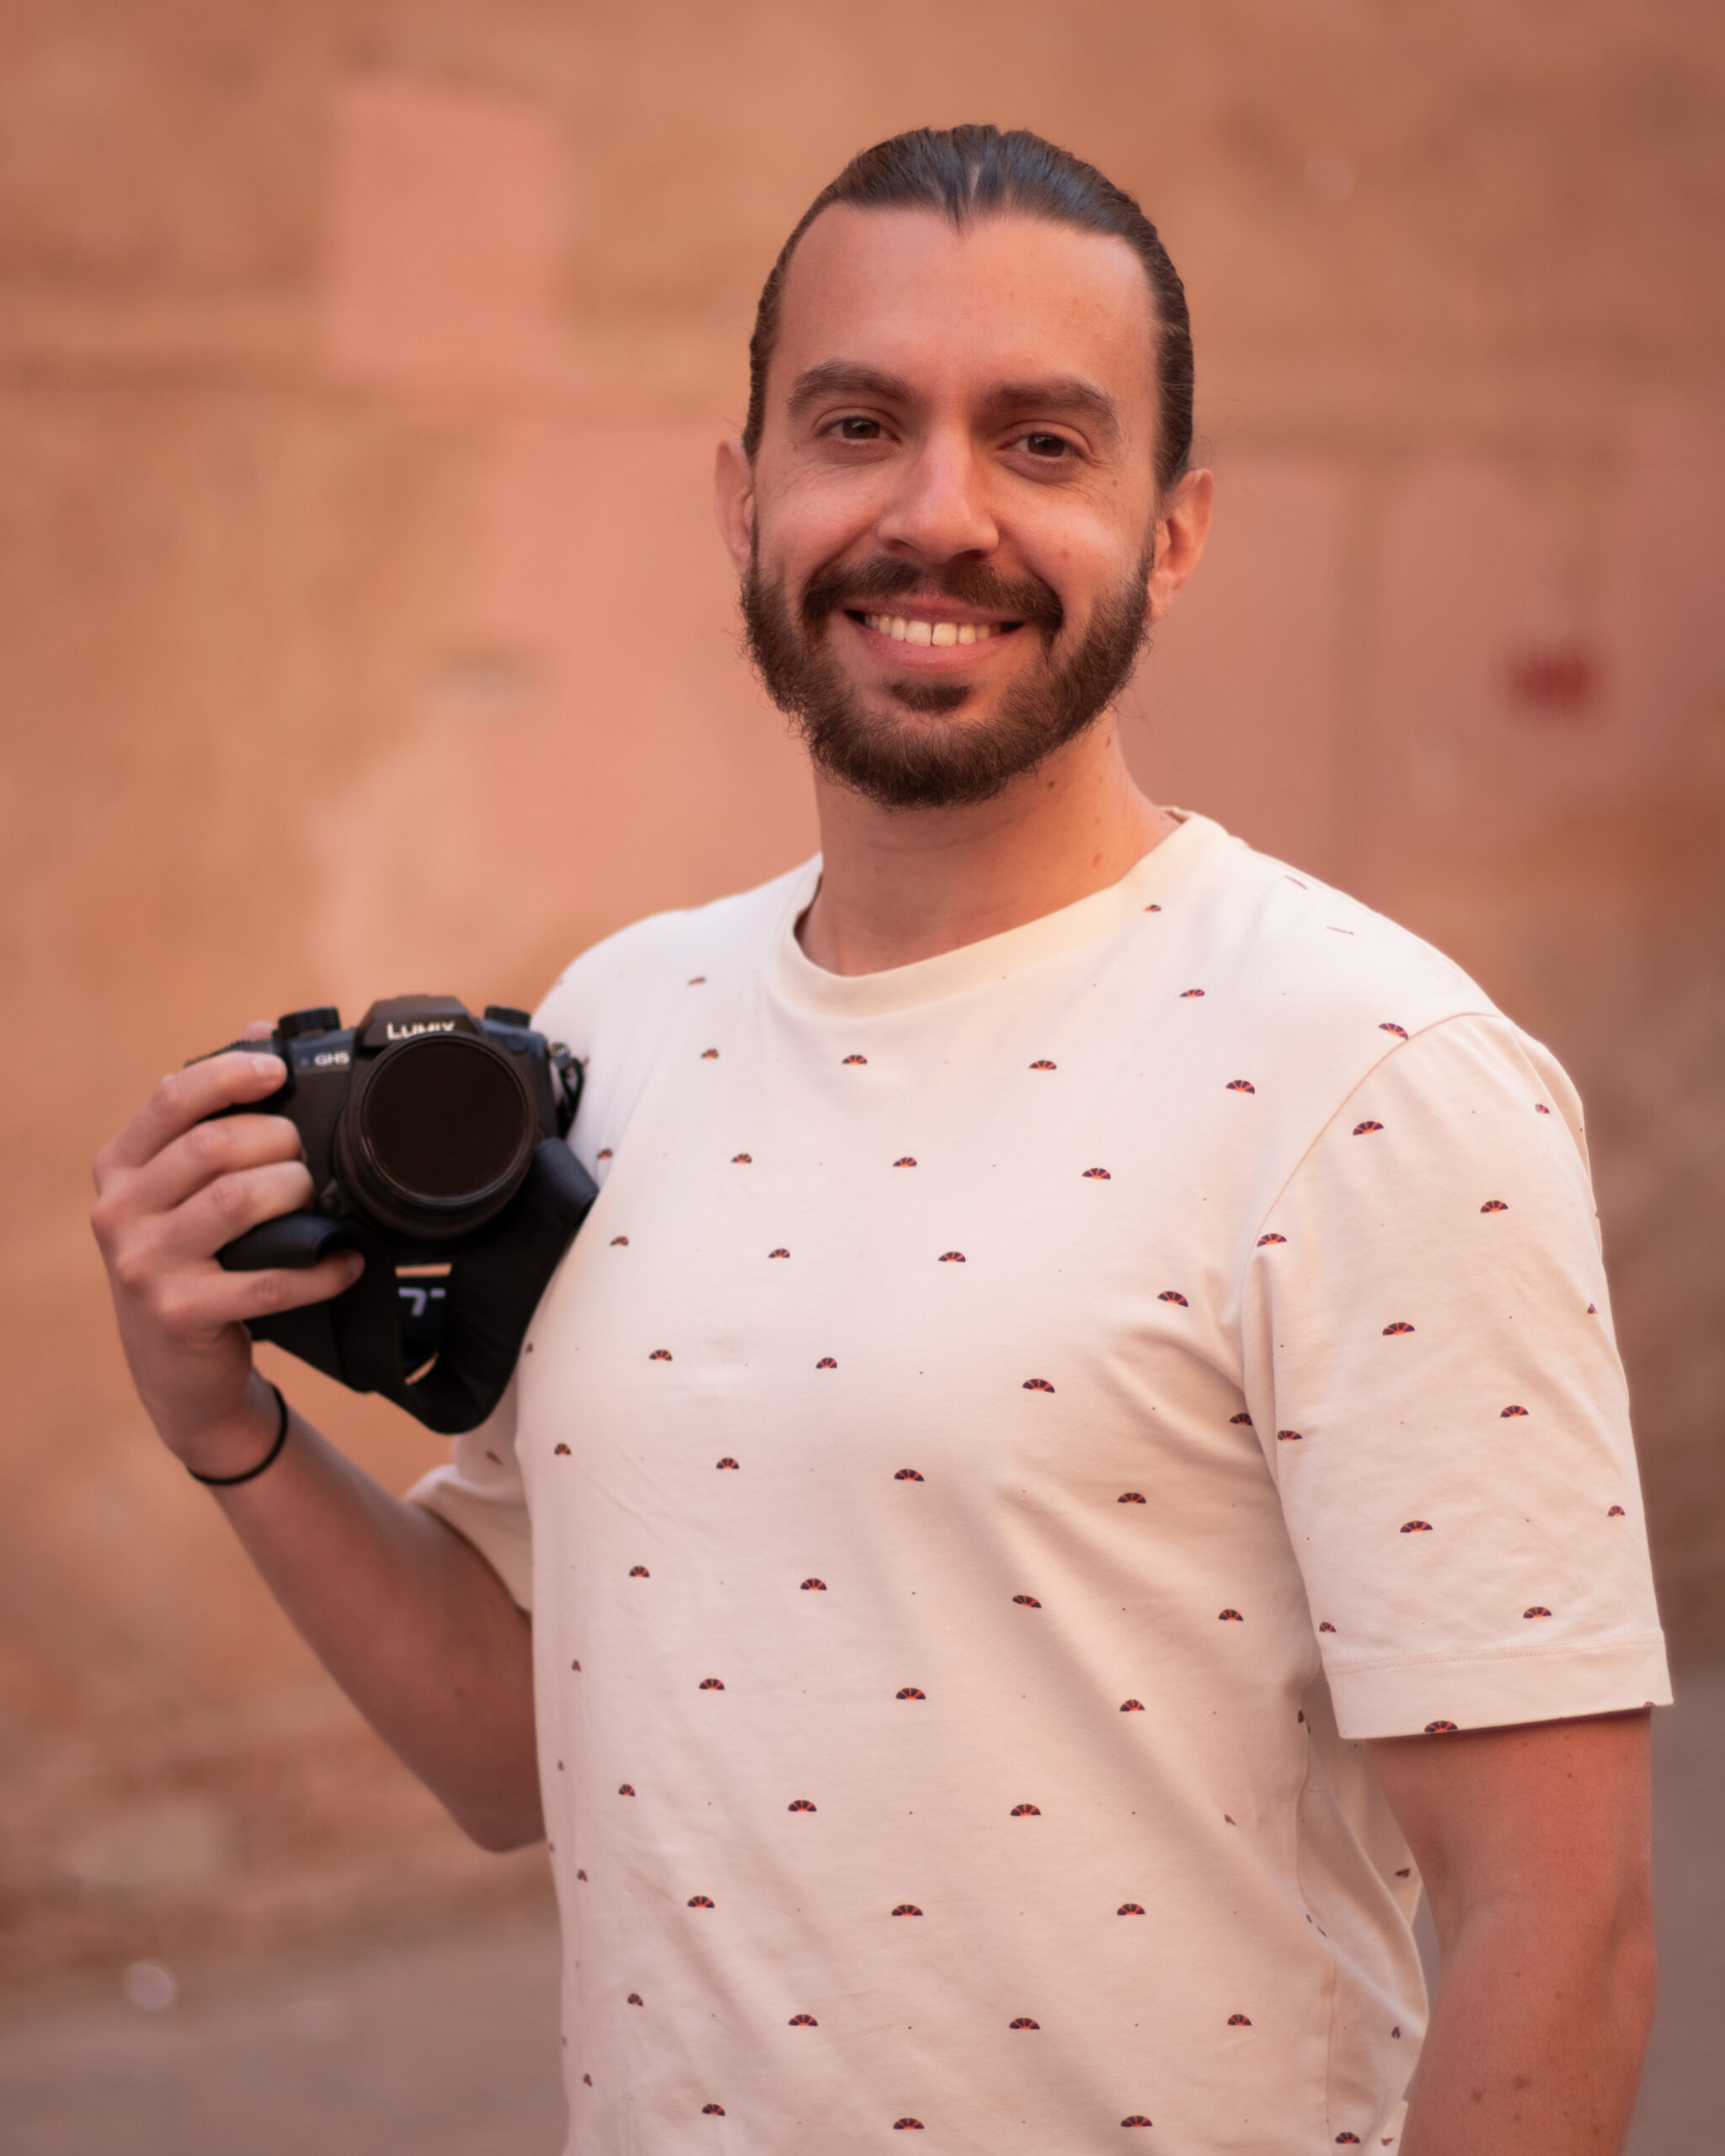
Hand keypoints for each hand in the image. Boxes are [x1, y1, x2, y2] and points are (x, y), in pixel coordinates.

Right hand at [91, 1023, 363, 1476]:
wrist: (176, 1366)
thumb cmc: (193, 1257)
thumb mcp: (181, 1187)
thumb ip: (211, 1114)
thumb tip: (259, 1032)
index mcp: (119, 1167)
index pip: (169, 1100)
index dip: (229, 1076)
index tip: (278, 1071)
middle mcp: (119, 1211)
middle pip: (215, 1148)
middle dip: (280, 1143)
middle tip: (308, 1157)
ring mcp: (143, 1265)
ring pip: (239, 1201)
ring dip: (297, 1193)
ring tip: (319, 1200)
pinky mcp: (180, 1313)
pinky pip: (268, 1279)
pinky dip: (320, 1267)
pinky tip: (345, 1259)